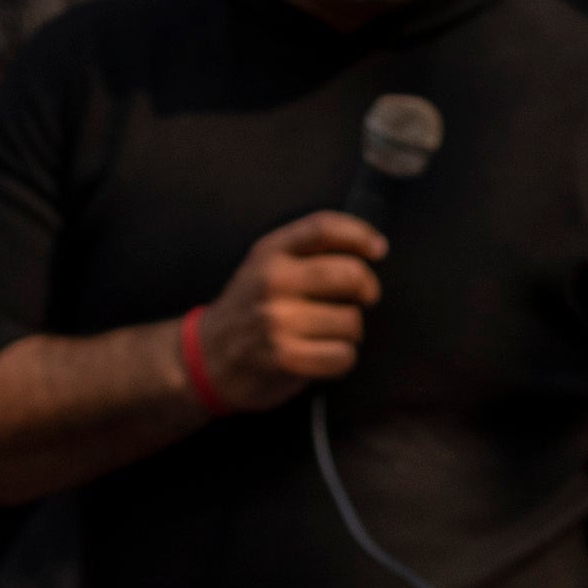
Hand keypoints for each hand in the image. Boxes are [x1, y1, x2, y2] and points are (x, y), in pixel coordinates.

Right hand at [194, 211, 383, 404]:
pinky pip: (341, 355)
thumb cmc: (249, 310)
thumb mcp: (264, 266)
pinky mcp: (284, 357)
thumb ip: (305, 252)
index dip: (360, 235)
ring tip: (333, 332)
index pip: (324, 228)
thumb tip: (369, 249)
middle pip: (349, 274)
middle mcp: (273, 281)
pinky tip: (327, 355)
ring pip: (350, 320)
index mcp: (270, 252)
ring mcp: (277, 320)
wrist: (209, 356)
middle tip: (364, 298)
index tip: (379, 249)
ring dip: (352, 331)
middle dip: (367, 289)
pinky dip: (342, 358)